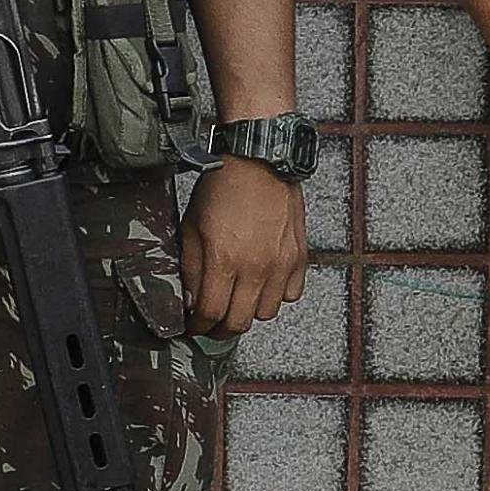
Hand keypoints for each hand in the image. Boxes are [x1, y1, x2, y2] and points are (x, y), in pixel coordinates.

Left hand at [183, 156, 308, 338]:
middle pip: (239, 323)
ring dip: (249, 312)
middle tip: (212, 323)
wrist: (259, 161)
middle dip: (220, 328)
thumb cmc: (222, 188)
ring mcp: (281, 264)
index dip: (198, 326)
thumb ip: (191, 268)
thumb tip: (191, 300)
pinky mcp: (298, 257)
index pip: (210, 314)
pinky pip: (290, 295)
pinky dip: (276, 296)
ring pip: (266, 314)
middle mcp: (256, 268)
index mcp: (224, 261)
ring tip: (237, 300)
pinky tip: (262, 283)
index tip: (194, 326)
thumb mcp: (191, 227)